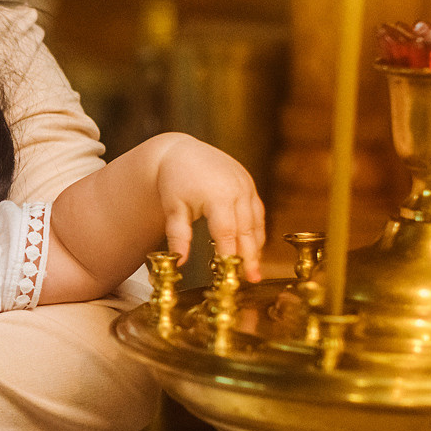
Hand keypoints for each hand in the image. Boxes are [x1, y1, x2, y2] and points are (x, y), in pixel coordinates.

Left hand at [157, 136, 266, 278]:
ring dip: (256, 246)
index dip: (230, 255)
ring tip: (254, 269)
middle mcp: (237, 189)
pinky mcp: (249, 184)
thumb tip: (180, 262)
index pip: (227, 233)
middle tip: (252, 278)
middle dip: (250, 256)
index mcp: (218, 195)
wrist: (181, 152)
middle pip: (246, 230)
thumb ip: (178, 236)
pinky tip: (254, 247)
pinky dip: (256, 230)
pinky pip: (257, 211)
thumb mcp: (173, 208)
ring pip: (256, 222)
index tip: (231, 274)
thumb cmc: (174, 181)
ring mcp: (246, 185)